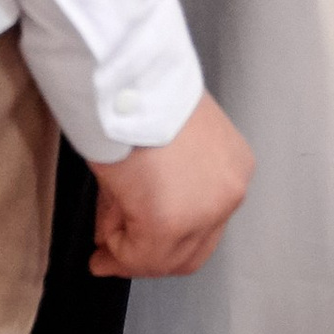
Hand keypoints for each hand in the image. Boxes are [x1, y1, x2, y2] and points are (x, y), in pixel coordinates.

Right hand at [90, 93, 252, 277]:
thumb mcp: (168, 137)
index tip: (139, 241)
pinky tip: (101, 246)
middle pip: (190, 248)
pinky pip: (138, 254)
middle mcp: (228, 191)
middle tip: (115, 252)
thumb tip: (132, 216)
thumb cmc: (143, 91)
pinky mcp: (168, 224)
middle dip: (150, 255)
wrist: (127, 76)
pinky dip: (117, 253)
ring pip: (164, 257)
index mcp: (232, 166)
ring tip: (103, 245)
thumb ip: (164, 180)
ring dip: (129, 253)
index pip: (206, 222)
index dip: (168, 240)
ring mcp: (203, 211)